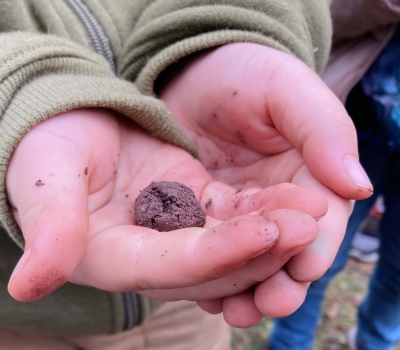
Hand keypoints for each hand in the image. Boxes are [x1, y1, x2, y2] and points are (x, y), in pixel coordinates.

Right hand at [5, 108, 326, 326]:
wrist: (62, 124)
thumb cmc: (43, 149)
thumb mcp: (45, 180)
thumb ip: (48, 228)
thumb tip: (26, 286)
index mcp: (109, 257)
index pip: (169, 266)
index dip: (217, 255)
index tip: (266, 233)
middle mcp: (146, 255)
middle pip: (210, 265)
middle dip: (260, 249)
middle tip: (310, 224)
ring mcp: (171, 232)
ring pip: (229, 243)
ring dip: (271, 232)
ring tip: (314, 210)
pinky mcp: (189, 205)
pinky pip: (231, 214)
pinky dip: (262, 210)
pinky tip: (296, 198)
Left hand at [159, 42, 369, 322]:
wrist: (189, 72)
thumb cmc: (242, 73)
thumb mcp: (285, 90)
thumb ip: (323, 131)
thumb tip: (359, 187)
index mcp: (307, 174)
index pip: (319, 218)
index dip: (314, 245)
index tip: (304, 270)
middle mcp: (275, 201)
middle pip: (283, 249)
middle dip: (279, 280)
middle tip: (268, 304)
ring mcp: (236, 212)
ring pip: (245, 257)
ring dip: (242, 287)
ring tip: (232, 311)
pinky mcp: (200, 214)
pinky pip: (206, 247)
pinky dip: (205, 271)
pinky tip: (200, 291)